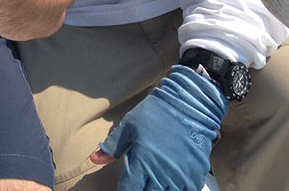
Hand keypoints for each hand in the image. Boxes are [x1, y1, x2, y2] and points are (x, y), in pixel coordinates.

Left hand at [92, 65, 227, 190]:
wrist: (189, 105)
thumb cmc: (156, 113)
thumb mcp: (129, 125)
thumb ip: (112, 146)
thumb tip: (94, 159)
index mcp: (142, 161)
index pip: (128, 189)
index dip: (125, 189)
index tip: (125, 184)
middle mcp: (161, 173)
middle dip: (141, 189)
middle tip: (140, 181)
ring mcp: (180, 176)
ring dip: (158, 189)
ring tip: (154, 180)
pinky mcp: (195, 176)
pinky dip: (176, 188)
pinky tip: (170, 180)